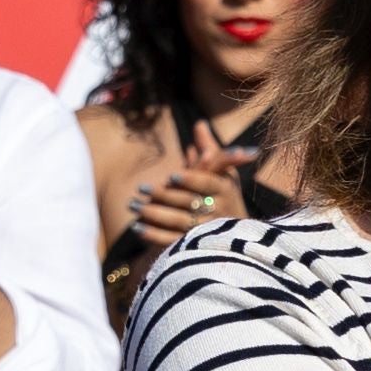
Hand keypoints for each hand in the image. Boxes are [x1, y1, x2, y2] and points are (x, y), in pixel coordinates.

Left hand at [126, 130, 240, 254]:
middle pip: (188, 201)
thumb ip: (210, 150)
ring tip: (133, 206)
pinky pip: (173, 241)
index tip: (171, 175)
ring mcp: (208, 231)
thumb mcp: (224, 173)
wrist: (237, 238)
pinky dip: (154, 235)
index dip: (191, 179)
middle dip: (162, 195)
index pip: (208, 183)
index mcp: (226, 190)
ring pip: (179, 221)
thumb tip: (199, 124)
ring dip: (154, 214)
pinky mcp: (196, 246)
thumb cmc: (226, 197)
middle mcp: (220, 211)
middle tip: (139, 188)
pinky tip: (137, 228)